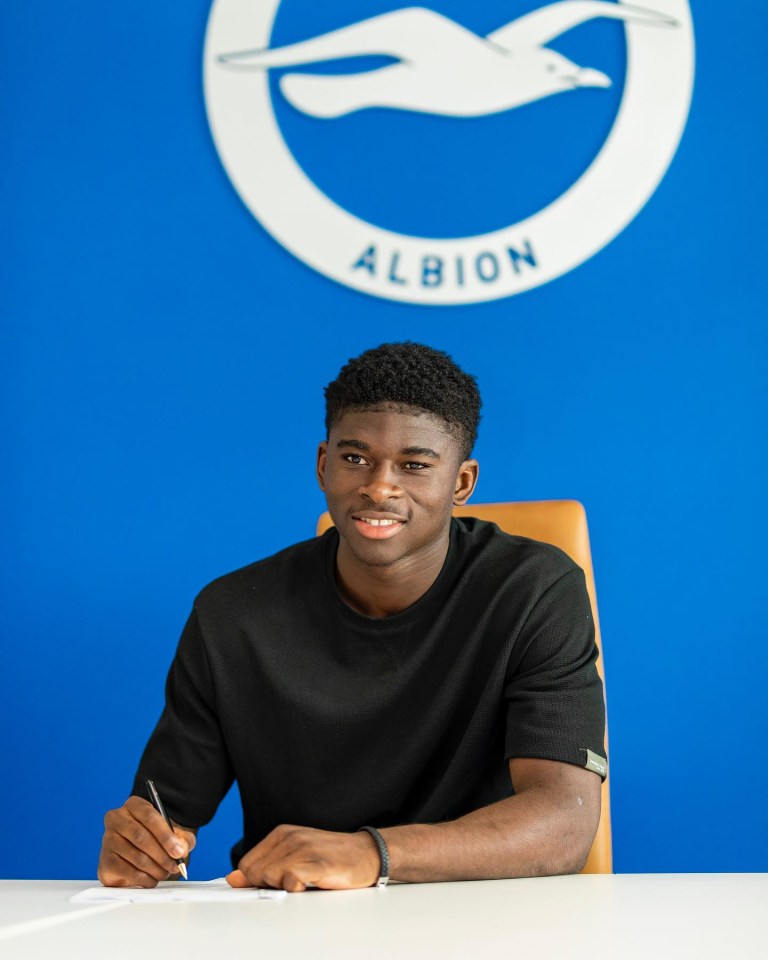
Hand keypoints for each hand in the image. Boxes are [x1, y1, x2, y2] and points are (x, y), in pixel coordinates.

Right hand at [98, 795, 195, 886]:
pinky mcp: (105, 860)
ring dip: (155, 869)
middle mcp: (116, 818)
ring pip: (136, 856)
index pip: (150, 817)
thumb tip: (181, 849)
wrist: (136, 859)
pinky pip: (127, 871)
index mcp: (134, 805)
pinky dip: (143, 878)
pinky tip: (151, 879)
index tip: (179, 851)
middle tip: (174, 866)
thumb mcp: (175, 836)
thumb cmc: (157, 842)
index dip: (166, 836)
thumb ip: (183, 840)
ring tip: (165, 873)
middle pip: (141, 837)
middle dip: (162, 855)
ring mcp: (108, 839)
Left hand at [226, 824, 379, 891]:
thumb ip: (265, 867)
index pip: (247, 864)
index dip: (256, 881)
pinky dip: (296, 888)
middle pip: (254, 873)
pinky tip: (309, 885)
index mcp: (282, 834)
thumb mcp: (294, 859)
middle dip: (267, 886)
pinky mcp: (317, 863)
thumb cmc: (331, 858)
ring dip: (284, 887)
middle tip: (291, 884)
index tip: (273, 885)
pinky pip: (290, 880)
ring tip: (303, 883)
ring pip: (269, 877)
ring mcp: (304, 848)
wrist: (367, 854)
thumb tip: (234, 879)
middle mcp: (290, 837)